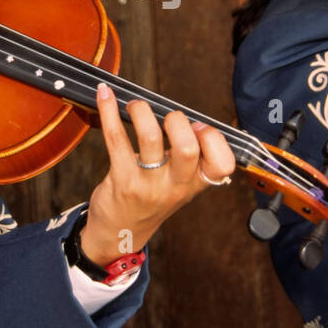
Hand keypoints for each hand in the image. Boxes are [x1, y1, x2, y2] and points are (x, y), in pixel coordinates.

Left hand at [80, 83, 236, 266]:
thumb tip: (187, 119)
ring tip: (136, 106)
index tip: (199, 127)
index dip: (214, 139)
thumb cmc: (151, 200)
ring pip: (151, 138)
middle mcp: (174, 186)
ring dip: (142, 111)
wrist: (120, 232)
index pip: (222, 165)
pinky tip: (105, 95)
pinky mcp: (121, 179)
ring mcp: (147, 184)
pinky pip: (116, 138)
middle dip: (178, 121)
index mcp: (195, 184)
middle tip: (168, 117)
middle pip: (187, 148)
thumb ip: (190, 159)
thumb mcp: (180, 186)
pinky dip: (109, 111)